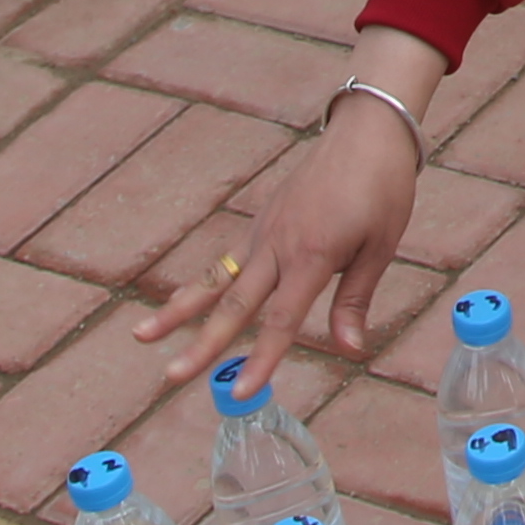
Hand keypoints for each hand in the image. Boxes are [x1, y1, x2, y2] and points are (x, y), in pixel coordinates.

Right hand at [138, 80, 420, 398]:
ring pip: (215, 280)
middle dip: (201, 345)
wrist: (366, 131)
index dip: (262, 359)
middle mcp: (277, 245)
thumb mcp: (381, 246)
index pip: (281, 318)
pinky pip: (225, 261)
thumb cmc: (382, 189)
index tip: (242, 393)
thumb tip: (349, 351)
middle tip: (169, 377)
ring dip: (178, 311)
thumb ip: (355, 299)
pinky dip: (200, 286)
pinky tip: (181, 306)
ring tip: (141, 335)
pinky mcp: (261, 224)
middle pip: (233, 304)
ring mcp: (263, 233)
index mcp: (312, 254)